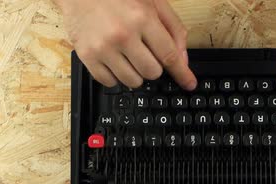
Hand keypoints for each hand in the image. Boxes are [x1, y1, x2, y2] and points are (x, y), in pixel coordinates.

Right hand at [56, 0, 196, 89]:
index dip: (182, 73)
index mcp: (142, 18)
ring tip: (128, 55)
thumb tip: (182, 60)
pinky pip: (109, 82)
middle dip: (154, 67)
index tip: (189, 84)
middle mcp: (123, 35)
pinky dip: (115, 76)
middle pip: (152, 72)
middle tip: (146, 54)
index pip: (169, 56)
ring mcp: (103, 47)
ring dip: (135, 73)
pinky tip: (114, 60)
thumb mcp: (153, 2)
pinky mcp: (87, 56)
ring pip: (132, 81)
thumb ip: (173, 29)